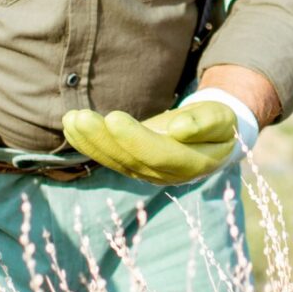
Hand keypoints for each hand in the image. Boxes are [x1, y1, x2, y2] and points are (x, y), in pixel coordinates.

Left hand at [61, 87, 258, 185]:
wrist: (211, 135)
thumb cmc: (218, 123)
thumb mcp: (221, 118)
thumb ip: (205, 124)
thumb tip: (179, 129)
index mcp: (192, 164)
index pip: (159, 155)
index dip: (135, 139)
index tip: (114, 118)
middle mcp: (166, 174)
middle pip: (130, 160)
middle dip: (102, 139)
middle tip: (80, 117)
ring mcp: (147, 172)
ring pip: (115, 160)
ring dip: (90, 141)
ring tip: (71, 119)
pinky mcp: (133, 164)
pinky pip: (109, 157)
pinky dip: (87, 143)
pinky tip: (70, 126)